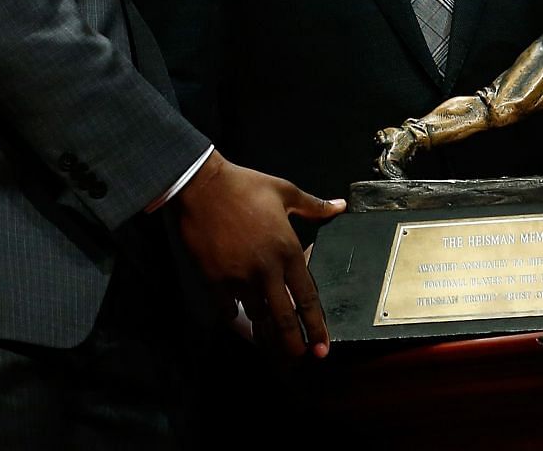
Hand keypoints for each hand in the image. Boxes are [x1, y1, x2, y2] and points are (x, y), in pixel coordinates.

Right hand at [170, 152, 344, 356]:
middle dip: (293, 342)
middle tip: (300, 357)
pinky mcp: (215, 279)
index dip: (316, 325)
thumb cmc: (245, 186)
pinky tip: (236, 312)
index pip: (307, 297)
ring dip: (263, 325)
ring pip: (256, 314)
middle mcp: (266, 269)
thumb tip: (340, 206)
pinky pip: (227, 307)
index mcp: (287, 250)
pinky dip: (233, 312)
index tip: (322, 346)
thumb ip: (314, 206)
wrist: (202, 185)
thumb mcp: (285, 192)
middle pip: (283, 317)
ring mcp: (239, 277)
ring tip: (269, 336)